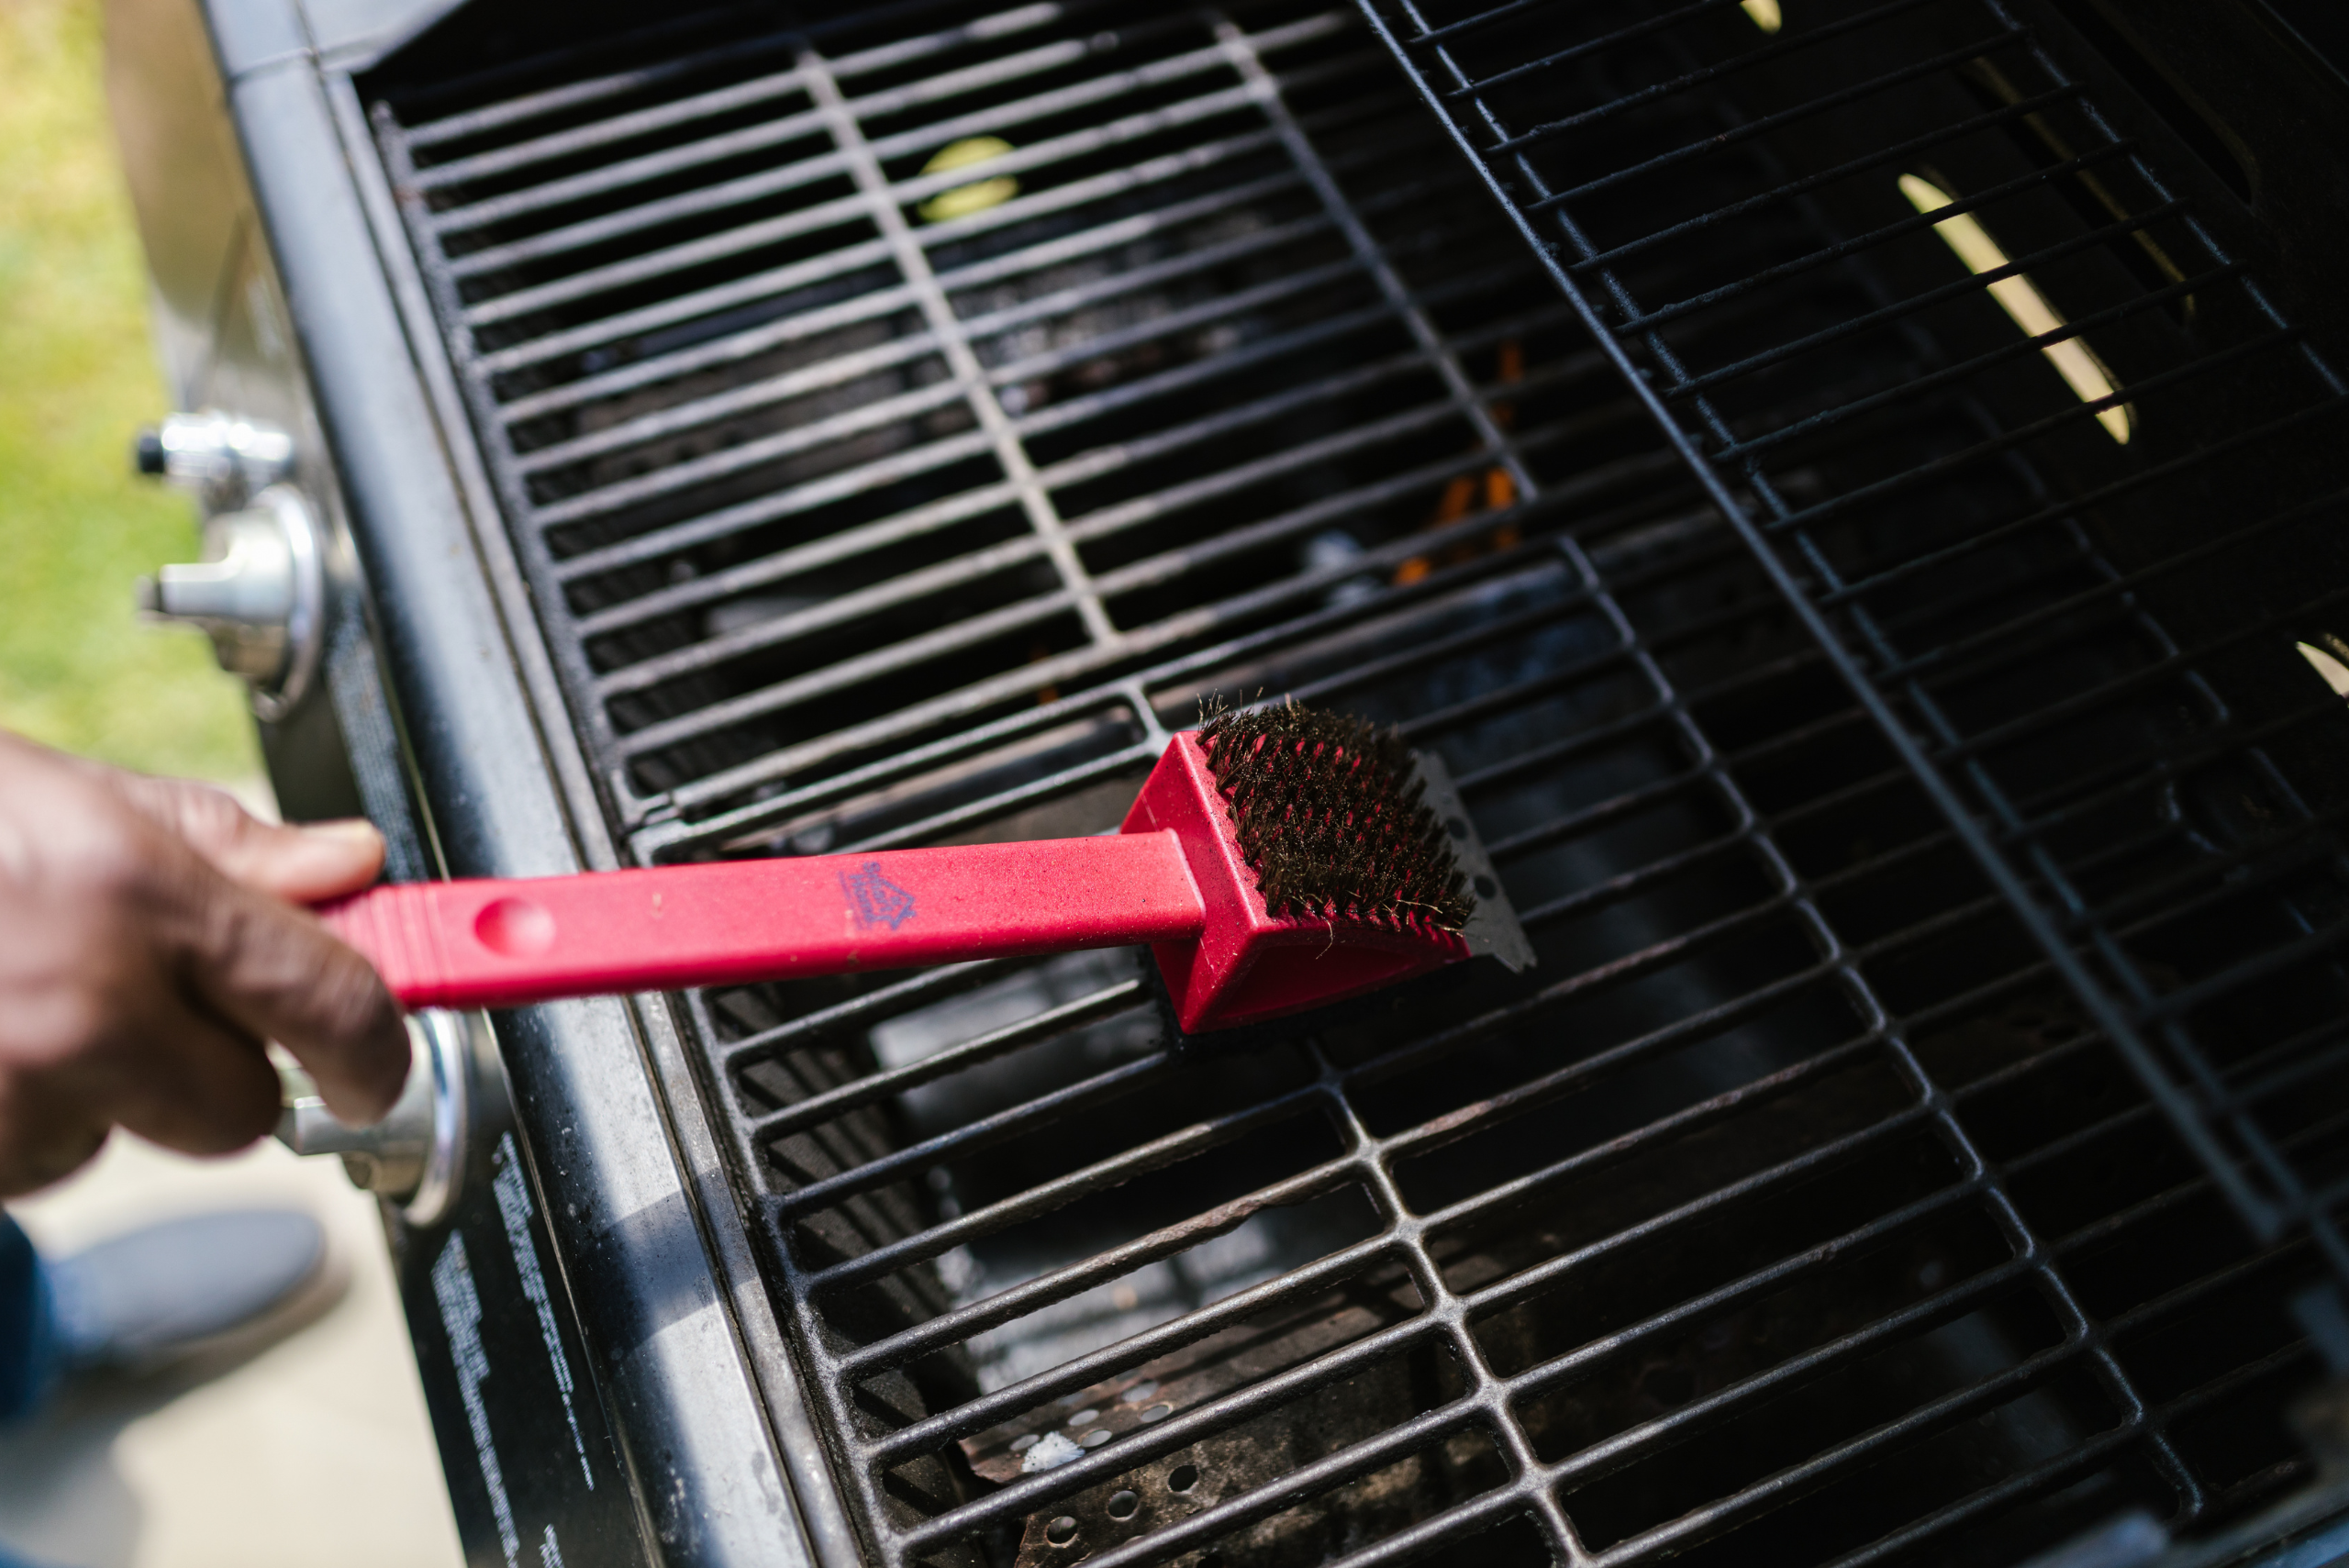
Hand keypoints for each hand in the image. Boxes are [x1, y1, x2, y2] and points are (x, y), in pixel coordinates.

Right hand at [0, 730, 408, 1196]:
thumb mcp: (69, 795)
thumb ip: (224, 845)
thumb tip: (351, 867)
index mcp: (140, 897)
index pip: (336, 1005)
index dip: (378, 1047)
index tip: (379, 1064)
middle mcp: (83, 1006)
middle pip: (238, 1113)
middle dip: (212, 1073)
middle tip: (145, 1006)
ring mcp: (2, 1093)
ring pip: (122, 1144)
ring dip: (91, 1097)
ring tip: (9, 1002)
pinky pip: (25, 1169)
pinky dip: (7, 1124)